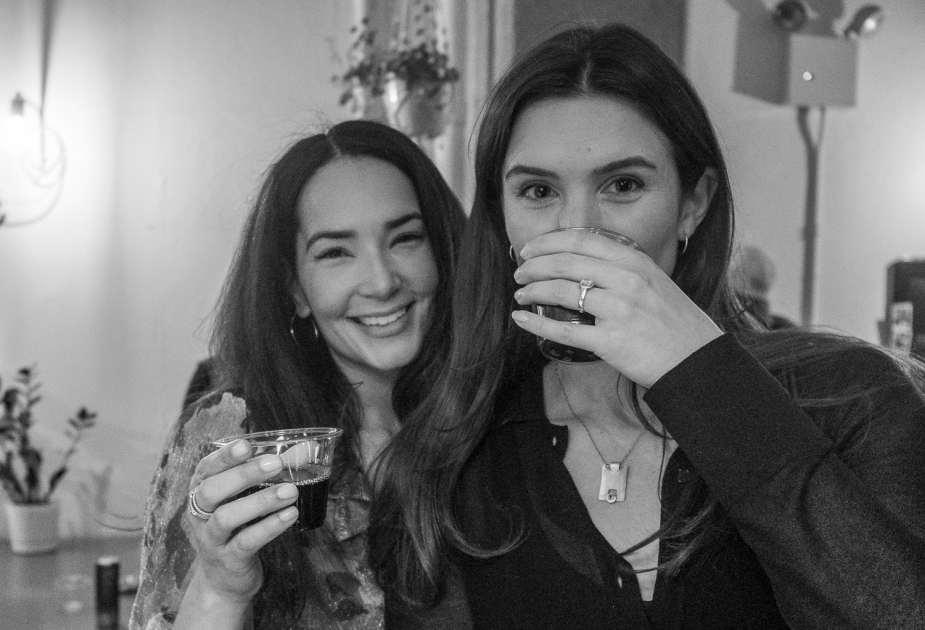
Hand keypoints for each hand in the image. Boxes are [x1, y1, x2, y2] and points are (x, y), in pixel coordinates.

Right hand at [184, 438, 298, 603]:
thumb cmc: (237, 529)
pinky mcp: (228, 560)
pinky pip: (246, 542)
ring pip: (227, 518)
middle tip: (275, 463)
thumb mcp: (245, 500)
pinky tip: (290, 515)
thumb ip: (269, 475)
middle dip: (243, 474)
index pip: (205, 470)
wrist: (224, 581)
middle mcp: (199, 516)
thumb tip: (304, 449)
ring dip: (261, 501)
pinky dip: (269, 527)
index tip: (246, 445)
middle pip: (211, 491)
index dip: (224, 457)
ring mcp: (211, 540)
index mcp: (200, 494)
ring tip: (291, 491)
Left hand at [511, 229, 721, 386]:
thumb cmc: (676, 323)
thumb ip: (624, 269)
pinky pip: (564, 330)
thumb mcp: (656, 281)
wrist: (697, 361)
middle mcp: (626, 281)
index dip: (549, 241)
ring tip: (520, 293)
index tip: (530, 248)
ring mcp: (618, 311)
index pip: (582, 239)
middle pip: (565, 262)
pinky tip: (521, 320)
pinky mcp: (610, 342)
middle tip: (519, 272)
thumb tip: (584, 263)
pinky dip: (537, 323)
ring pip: (561, 292)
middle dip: (534, 265)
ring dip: (532, 291)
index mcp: (636, 262)